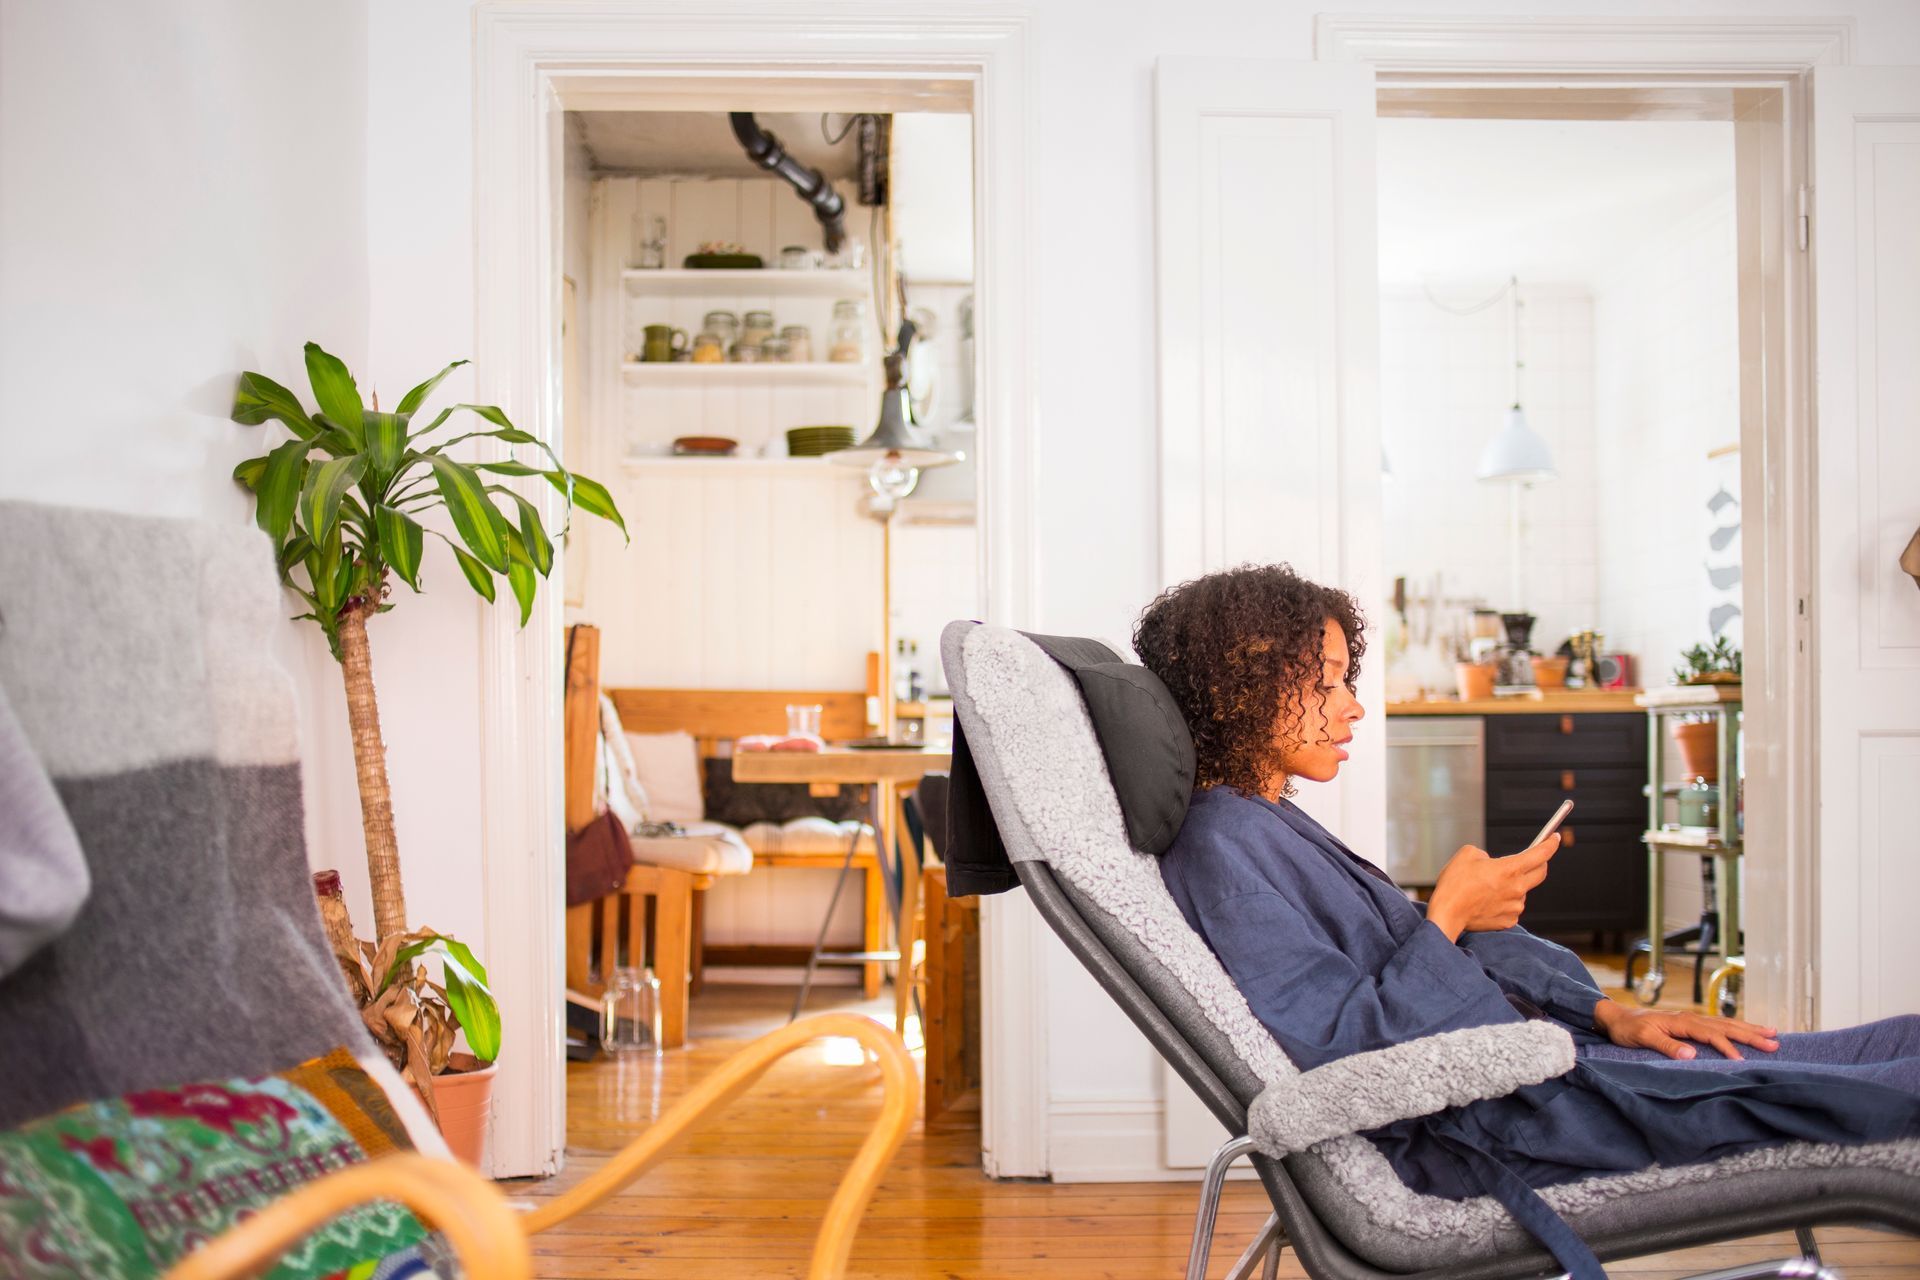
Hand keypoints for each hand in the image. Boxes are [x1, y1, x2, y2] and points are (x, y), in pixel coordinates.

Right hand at [1426, 836, 1558, 941]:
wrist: (1447, 914)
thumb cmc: (1454, 885)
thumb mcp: (1466, 854)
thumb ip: (1484, 854)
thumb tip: (1490, 862)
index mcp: (1509, 869)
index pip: (1541, 854)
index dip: (1551, 843)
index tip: (1554, 838)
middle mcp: (1517, 888)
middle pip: (1541, 872)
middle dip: (1540, 862)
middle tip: (1532, 858)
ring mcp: (1514, 906)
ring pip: (1522, 891)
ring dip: (1514, 885)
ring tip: (1489, 886)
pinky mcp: (1508, 920)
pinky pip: (1512, 906)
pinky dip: (1504, 901)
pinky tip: (1487, 901)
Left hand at [1592, 999, 1779, 1059]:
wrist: (1616, 1017)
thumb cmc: (1628, 1029)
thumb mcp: (1643, 1038)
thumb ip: (1667, 1046)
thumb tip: (1692, 1056)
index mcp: (1682, 1022)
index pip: (1712, 1035)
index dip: (1728, 1047)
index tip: (1742, 1061)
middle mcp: (1691, 1018)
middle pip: (1726, 1026)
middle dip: (1750, 1034)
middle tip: (1774, 1042)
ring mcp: (1691, 1020)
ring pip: (1725, 1023)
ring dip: (1748, 1029)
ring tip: (1772, 1033)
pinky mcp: (1690, 1024)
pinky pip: (1718, 1025)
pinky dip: (1735, 1027)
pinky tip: (1745, 1030)